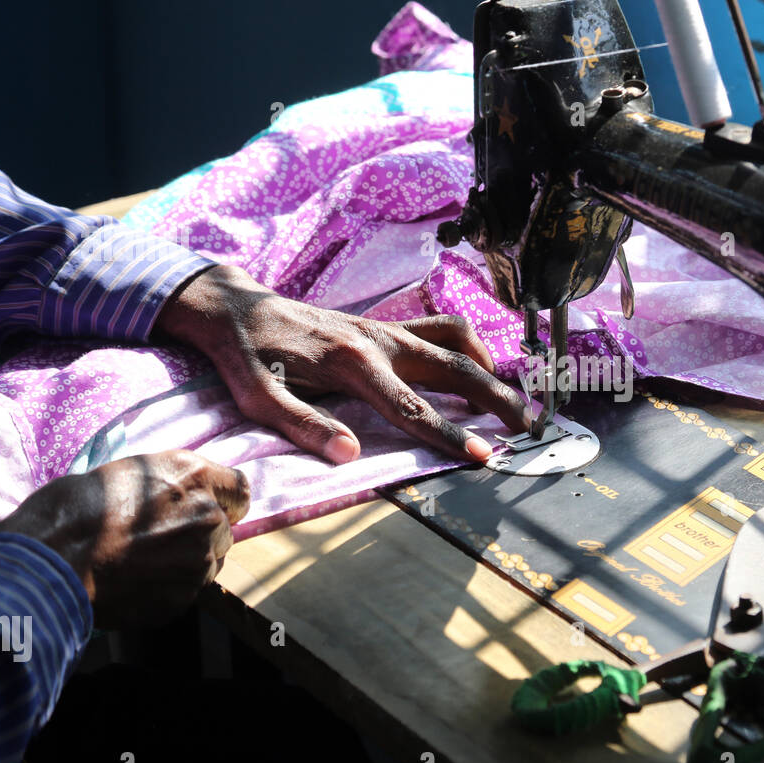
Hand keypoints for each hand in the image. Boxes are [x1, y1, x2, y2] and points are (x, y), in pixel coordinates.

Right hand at [0, 451, 249, 628]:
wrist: (51, 561)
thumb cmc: (74, 508)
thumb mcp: (127, 473)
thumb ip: (170, 486)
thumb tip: (182, 498)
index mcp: (195, 477)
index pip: (240, 489)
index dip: (223, 500)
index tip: (207, 506)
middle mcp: (207, 518)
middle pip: (223, 530)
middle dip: (199, 533)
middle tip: (158, 537)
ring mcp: (199, 562)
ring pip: (207, 562)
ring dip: (185, 562)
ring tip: (141, 561)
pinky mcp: (183, 598)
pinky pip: (185, 591)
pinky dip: (167, 588)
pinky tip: (133, 582)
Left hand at [154, 266, 528, 463]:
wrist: (234, 306)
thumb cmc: (245, 356)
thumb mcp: (258, 397)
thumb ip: (303, 426)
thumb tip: (347, 454)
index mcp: (351, 363)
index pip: (412, 407)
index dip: (450, 434)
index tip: (485, 456)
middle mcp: (379, 340)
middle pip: (455, 368)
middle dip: (497, 399)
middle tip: (529, 428)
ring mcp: (386, 328)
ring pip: (457, 341)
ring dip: (491, 369)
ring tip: (512, 401)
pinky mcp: (385, 325)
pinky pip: (442, 329)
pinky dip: (469, 347)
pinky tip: (476, 369)